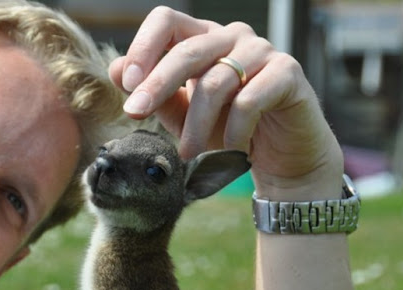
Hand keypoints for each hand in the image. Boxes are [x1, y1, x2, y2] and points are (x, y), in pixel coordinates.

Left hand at [109, 7, 342, 198]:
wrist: (279, 156)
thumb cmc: (225, 130)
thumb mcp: (180, 116)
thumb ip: (152, 94)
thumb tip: (115, 70)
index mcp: (201, 40)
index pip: (166, 21)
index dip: (143, 47)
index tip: (127, 85)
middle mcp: (231, 37)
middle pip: (188, 49)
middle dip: (157, 84)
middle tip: (135, 114)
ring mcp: (262, 51)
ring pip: (216, 82)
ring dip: (196, 124)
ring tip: (188, 153)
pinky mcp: (288, 73)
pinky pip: (250, 100)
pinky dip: (234, 131)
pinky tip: (231, 149)